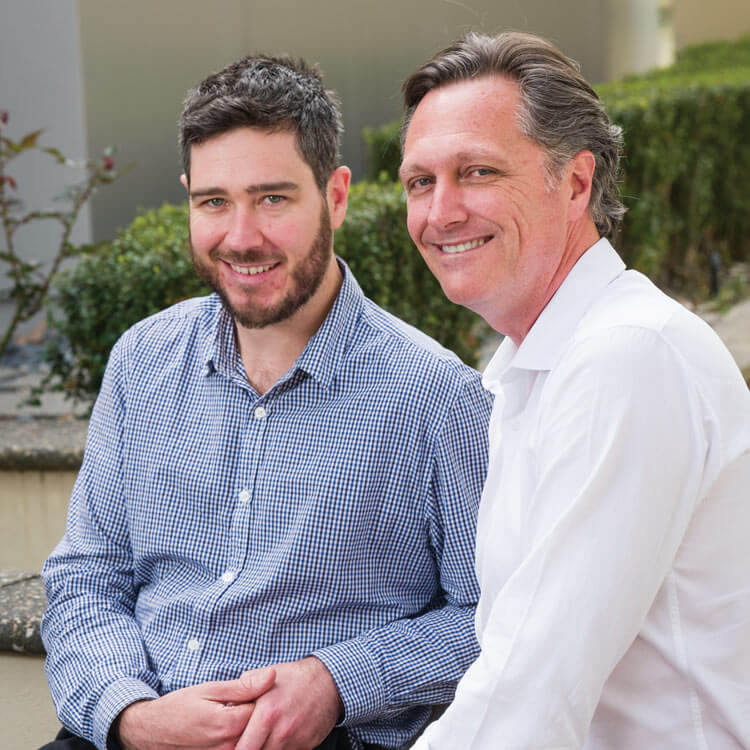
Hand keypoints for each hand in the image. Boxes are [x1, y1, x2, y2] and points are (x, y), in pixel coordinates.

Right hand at [116, 667, 275, 749]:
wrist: (151, 732)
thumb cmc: (179, 706)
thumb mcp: (210, 689)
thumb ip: (243, 686)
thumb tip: (272, 675)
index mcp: (228, 724)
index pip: (262, 707)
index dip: (259, 695)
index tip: (249, 688)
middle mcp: (228, 746)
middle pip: (258, 725)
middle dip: (255, 711)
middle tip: (241, 700)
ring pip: (249, 737)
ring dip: (246, 723)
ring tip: (232, 711)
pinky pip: (237, 746)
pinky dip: (237, 735)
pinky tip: (225, 725)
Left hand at [235, 657, 342, 749]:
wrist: (329, 681)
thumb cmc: (294, 678)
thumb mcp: (267, 677)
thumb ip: (244, 689)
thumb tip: (226, 704)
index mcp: (266, 714)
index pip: (242, 749)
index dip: (234, 749)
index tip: (232, 745)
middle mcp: (281, 731)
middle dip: (249, 749)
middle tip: (248, 742)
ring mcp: (295, 741)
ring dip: (266, 748)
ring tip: (264, 737)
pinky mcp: (307, 746)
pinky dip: (281, 749)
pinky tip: (279, 738)